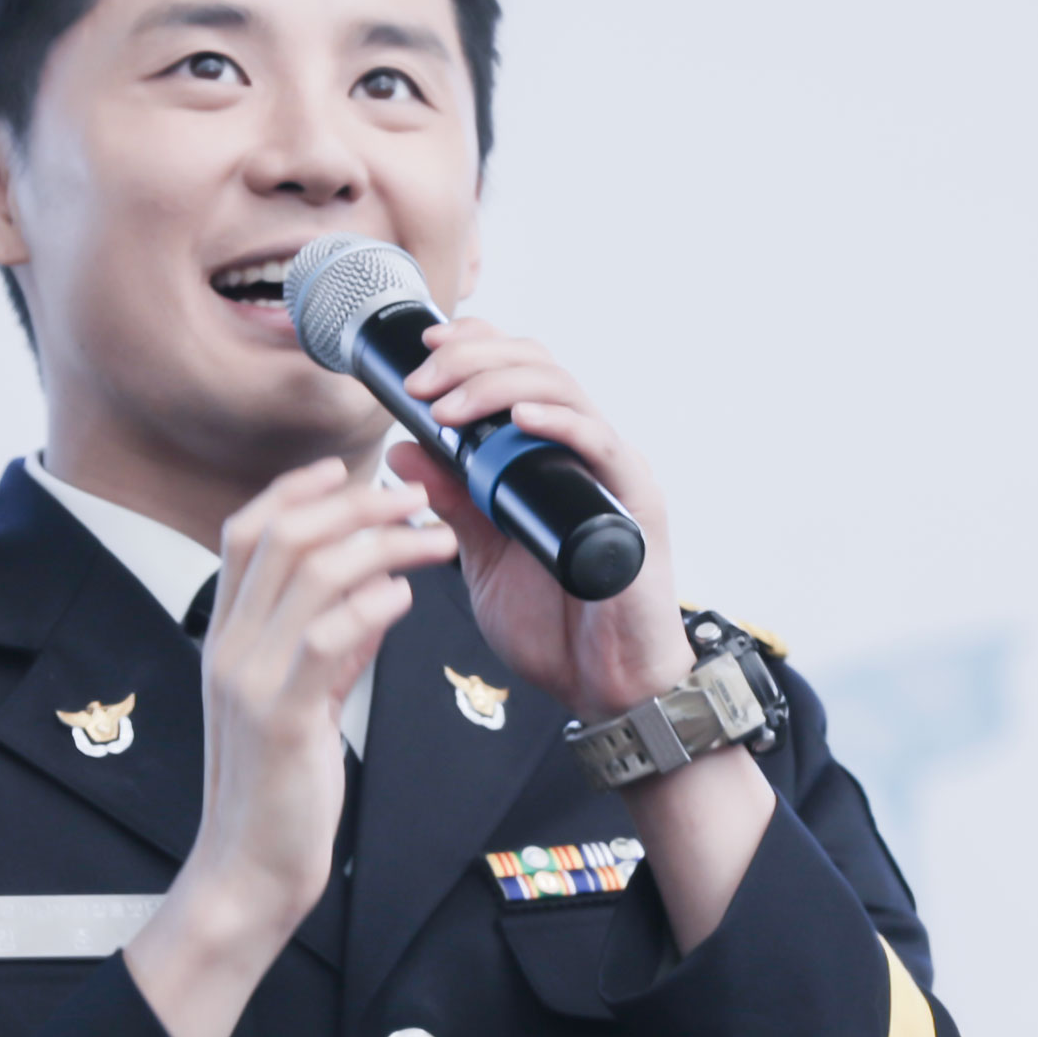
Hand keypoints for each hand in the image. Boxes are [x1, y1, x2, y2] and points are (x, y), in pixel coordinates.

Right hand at [124, 459, 457, 1036]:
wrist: (248, 870)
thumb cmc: (278, 788)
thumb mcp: (303, 699)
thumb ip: (332, 644)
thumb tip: (378, 589)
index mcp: (227, 637)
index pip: (246, 531)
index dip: (297, 490)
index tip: (349, 470)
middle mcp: (228, 646)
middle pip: (280, 535)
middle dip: (353, 503)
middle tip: (413, 499)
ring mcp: (249, 680)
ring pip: (308, 574)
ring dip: (379, 543)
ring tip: (431, 539)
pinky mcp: (281, 719)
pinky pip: (325, 639)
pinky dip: (371, 605)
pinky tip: (406, 596)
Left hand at [391, 320, 773, 951]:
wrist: (607, 690)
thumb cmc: (560, 626)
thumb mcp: (482, 558)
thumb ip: (450, 504)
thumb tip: (401, 452)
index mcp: (551, 458)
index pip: (519, 371)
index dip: (474, 347)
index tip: (423, 351)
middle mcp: (586, 452)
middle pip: (537, 363)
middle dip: (472, 359)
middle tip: (422, 380)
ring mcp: (613, 472)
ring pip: (563, 388)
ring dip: (498, 385)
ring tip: (449, 404)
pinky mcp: (635, 503)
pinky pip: (600, 444)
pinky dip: (558, 423)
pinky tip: (518, 420)